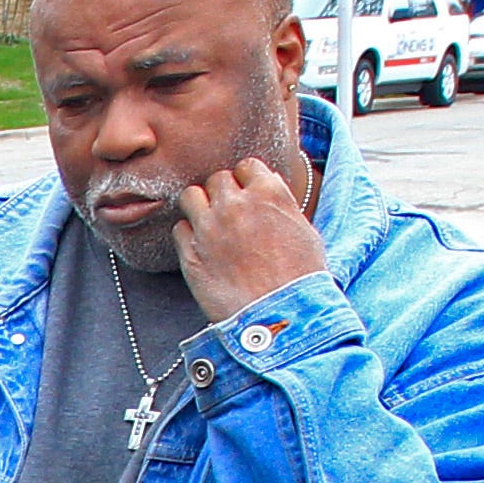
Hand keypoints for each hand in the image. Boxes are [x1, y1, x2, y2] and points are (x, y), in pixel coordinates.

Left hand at [173, 157, 333, 320]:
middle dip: (222, 194)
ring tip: (209, 226)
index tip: (247, 197)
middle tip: (229, 215)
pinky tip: (201, 249)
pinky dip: (187, 236)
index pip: (246, 167)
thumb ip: (281, 203)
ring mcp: (209, 227)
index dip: (246, 181)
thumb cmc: (300, 277)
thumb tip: (267, 186)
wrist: (280, 316)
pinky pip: (179, 228)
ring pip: (191, 196)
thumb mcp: (304, 230)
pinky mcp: (189, 252)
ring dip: (199, 207)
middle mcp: (235, 203)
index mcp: (268, 192)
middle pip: (217, 180)